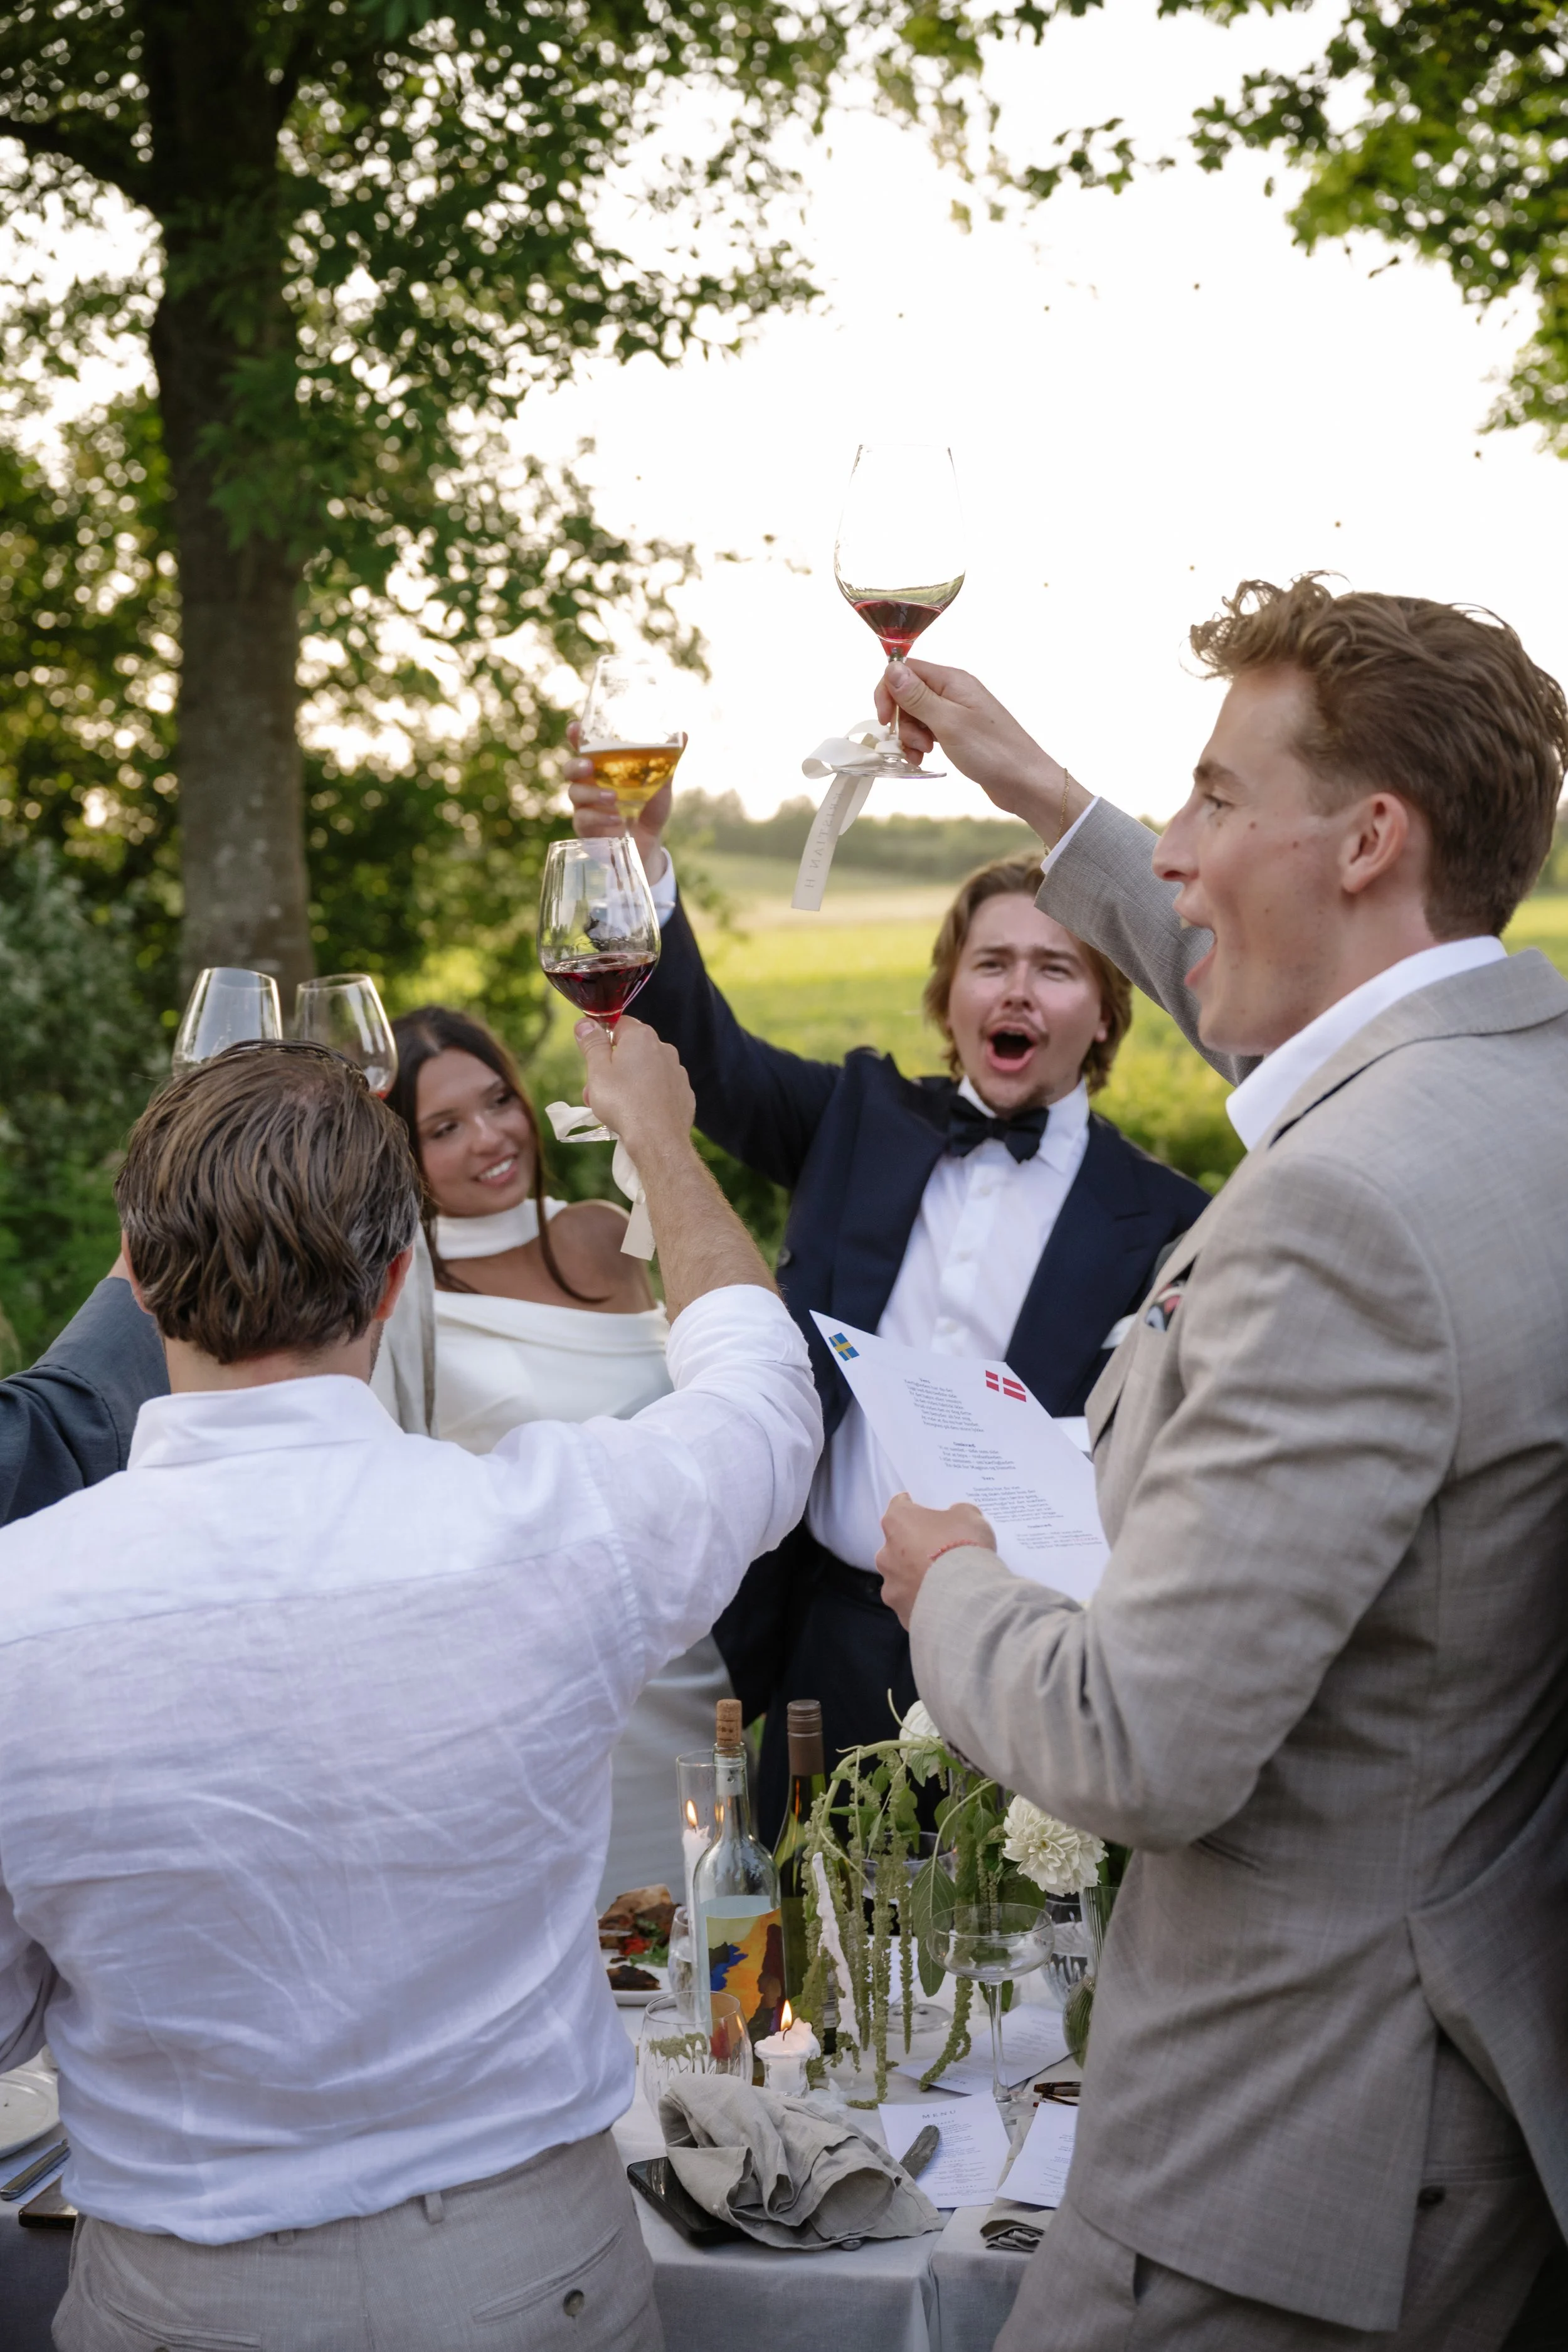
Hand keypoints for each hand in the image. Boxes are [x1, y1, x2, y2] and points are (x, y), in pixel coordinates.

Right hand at [565, 721, 671, 880]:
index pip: (585, 749)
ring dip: (591, 793)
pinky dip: (600, 818)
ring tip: (613, 797)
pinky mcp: (587, 828)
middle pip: (570, 770)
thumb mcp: (661, 786)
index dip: (577, 737)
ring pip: (574, 794)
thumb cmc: (649, 810)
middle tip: (589, 765)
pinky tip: (616, 820)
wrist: (648, 845)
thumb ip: (667, 763)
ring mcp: (585, 807)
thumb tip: (683, 735)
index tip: (575, 728)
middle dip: (575, 765)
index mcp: (603, 769)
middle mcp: (590, 785)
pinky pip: (584, 820)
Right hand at [576, 1015, 694, 1162]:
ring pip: (645, 1071)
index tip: (593, 1060)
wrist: (658, 1140)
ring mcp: (677, 1072)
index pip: (619, 1025)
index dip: (603, 1041)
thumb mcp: (598, 1071)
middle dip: (612, 1068)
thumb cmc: (624, 1104)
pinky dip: (648, 1097)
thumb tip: (585, 1023)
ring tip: (614, 1109)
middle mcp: (664, 1049)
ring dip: (628, 1084)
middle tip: (596, 1092)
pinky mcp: (684, 1093)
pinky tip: (638, 1114)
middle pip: (631, 1050)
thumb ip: (592, 1044)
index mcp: (641, 1037)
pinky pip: (660, 1089)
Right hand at [873, 661, 1088, 844]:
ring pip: (916, 716)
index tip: (884, 720)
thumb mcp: (948, 722)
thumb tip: (891, 669)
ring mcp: (957, 712)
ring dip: (911, 736)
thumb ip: (917, 696)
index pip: (906, 670)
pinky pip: (928, 731)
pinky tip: (925, 759)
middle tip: (916, 743)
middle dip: (902, 720)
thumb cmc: (992, 751)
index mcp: (953, 680)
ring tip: (923, 754)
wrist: (1024, 781)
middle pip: (908, 694)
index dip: (889, 692)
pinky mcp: (959, 732)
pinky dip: (921, 745)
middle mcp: (954, 691)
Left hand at [876, 1494, 995, 1628]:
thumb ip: (957, 1514)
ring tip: (942, 1583)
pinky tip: (942, 1602)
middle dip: (914, 1547)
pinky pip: (911, 1603)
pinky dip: (923, 1602)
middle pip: (897, 1545)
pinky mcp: (900, 1612)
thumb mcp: (970, 1517)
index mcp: (898, 1522)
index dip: (913, 1507)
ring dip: (916, 1577)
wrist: (966, 1596)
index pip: (899, 1506)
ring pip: (901, 1577)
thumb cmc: (963, 1546)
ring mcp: (891, 1585)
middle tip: (939, 1552)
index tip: (925, 1512)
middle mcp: (885, 1553)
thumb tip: (953, 1519)